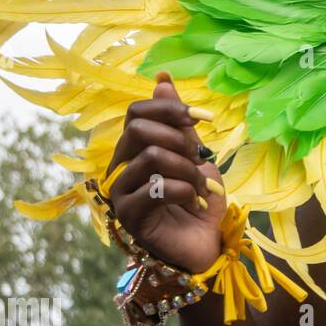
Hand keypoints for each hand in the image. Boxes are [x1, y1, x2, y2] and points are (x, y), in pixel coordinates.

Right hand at [105, 71, 225, 272]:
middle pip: (138, 129)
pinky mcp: (128, 216)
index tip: (206, 118)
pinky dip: (187, 193)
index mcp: (134, 149)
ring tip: (204, 192)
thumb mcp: (195, 156)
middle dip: (181, 143)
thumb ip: (179, 123)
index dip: (171, 108)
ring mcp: (120, 192)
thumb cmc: (199, 202)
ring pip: (152, 156)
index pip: (137, 111)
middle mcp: (120, 167)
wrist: (206, 245)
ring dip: (189, 172)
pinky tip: (197, 208)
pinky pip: (158, 187)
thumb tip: (162, 79)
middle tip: (201, 165)